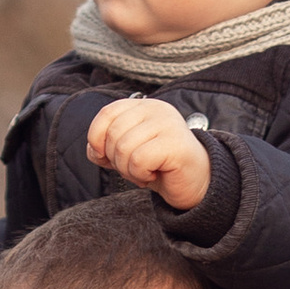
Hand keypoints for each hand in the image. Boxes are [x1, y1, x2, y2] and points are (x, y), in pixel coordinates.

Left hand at [86, 96, 212, 210]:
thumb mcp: (126, 152)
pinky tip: (153, 175)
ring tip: (145, 173)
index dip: (97, 138)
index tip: (107, 156)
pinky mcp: (175, 144)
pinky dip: (140, 175)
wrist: (194, 183)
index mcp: (143, 106)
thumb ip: (106, 146)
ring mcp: (167, 124)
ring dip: (128, 170)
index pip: (106, 113)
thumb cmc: (159, 166)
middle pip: (113, 134)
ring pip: (123, 148)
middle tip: (134, 168)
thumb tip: (95, 149)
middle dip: (115, 160)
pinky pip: (139, 160)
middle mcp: (156, 109)